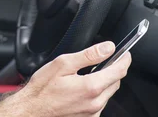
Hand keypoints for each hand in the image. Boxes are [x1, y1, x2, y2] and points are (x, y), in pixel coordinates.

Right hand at [0, 41, 131, 116]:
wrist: (32, 109)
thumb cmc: (43, 88)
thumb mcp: (64, 63)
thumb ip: (89, 55)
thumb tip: (108, 48)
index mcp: (91, 87)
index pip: (119, 71)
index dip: (124, 58)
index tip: (125, 52)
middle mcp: (96, 102)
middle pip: (116, 82)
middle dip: (114, 69)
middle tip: (105, 60)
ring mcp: (93, 112)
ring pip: (109, 92)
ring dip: (106, 81)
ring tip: (90, 74)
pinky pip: (100, 102)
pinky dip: (98, 93)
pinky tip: (84, 87)